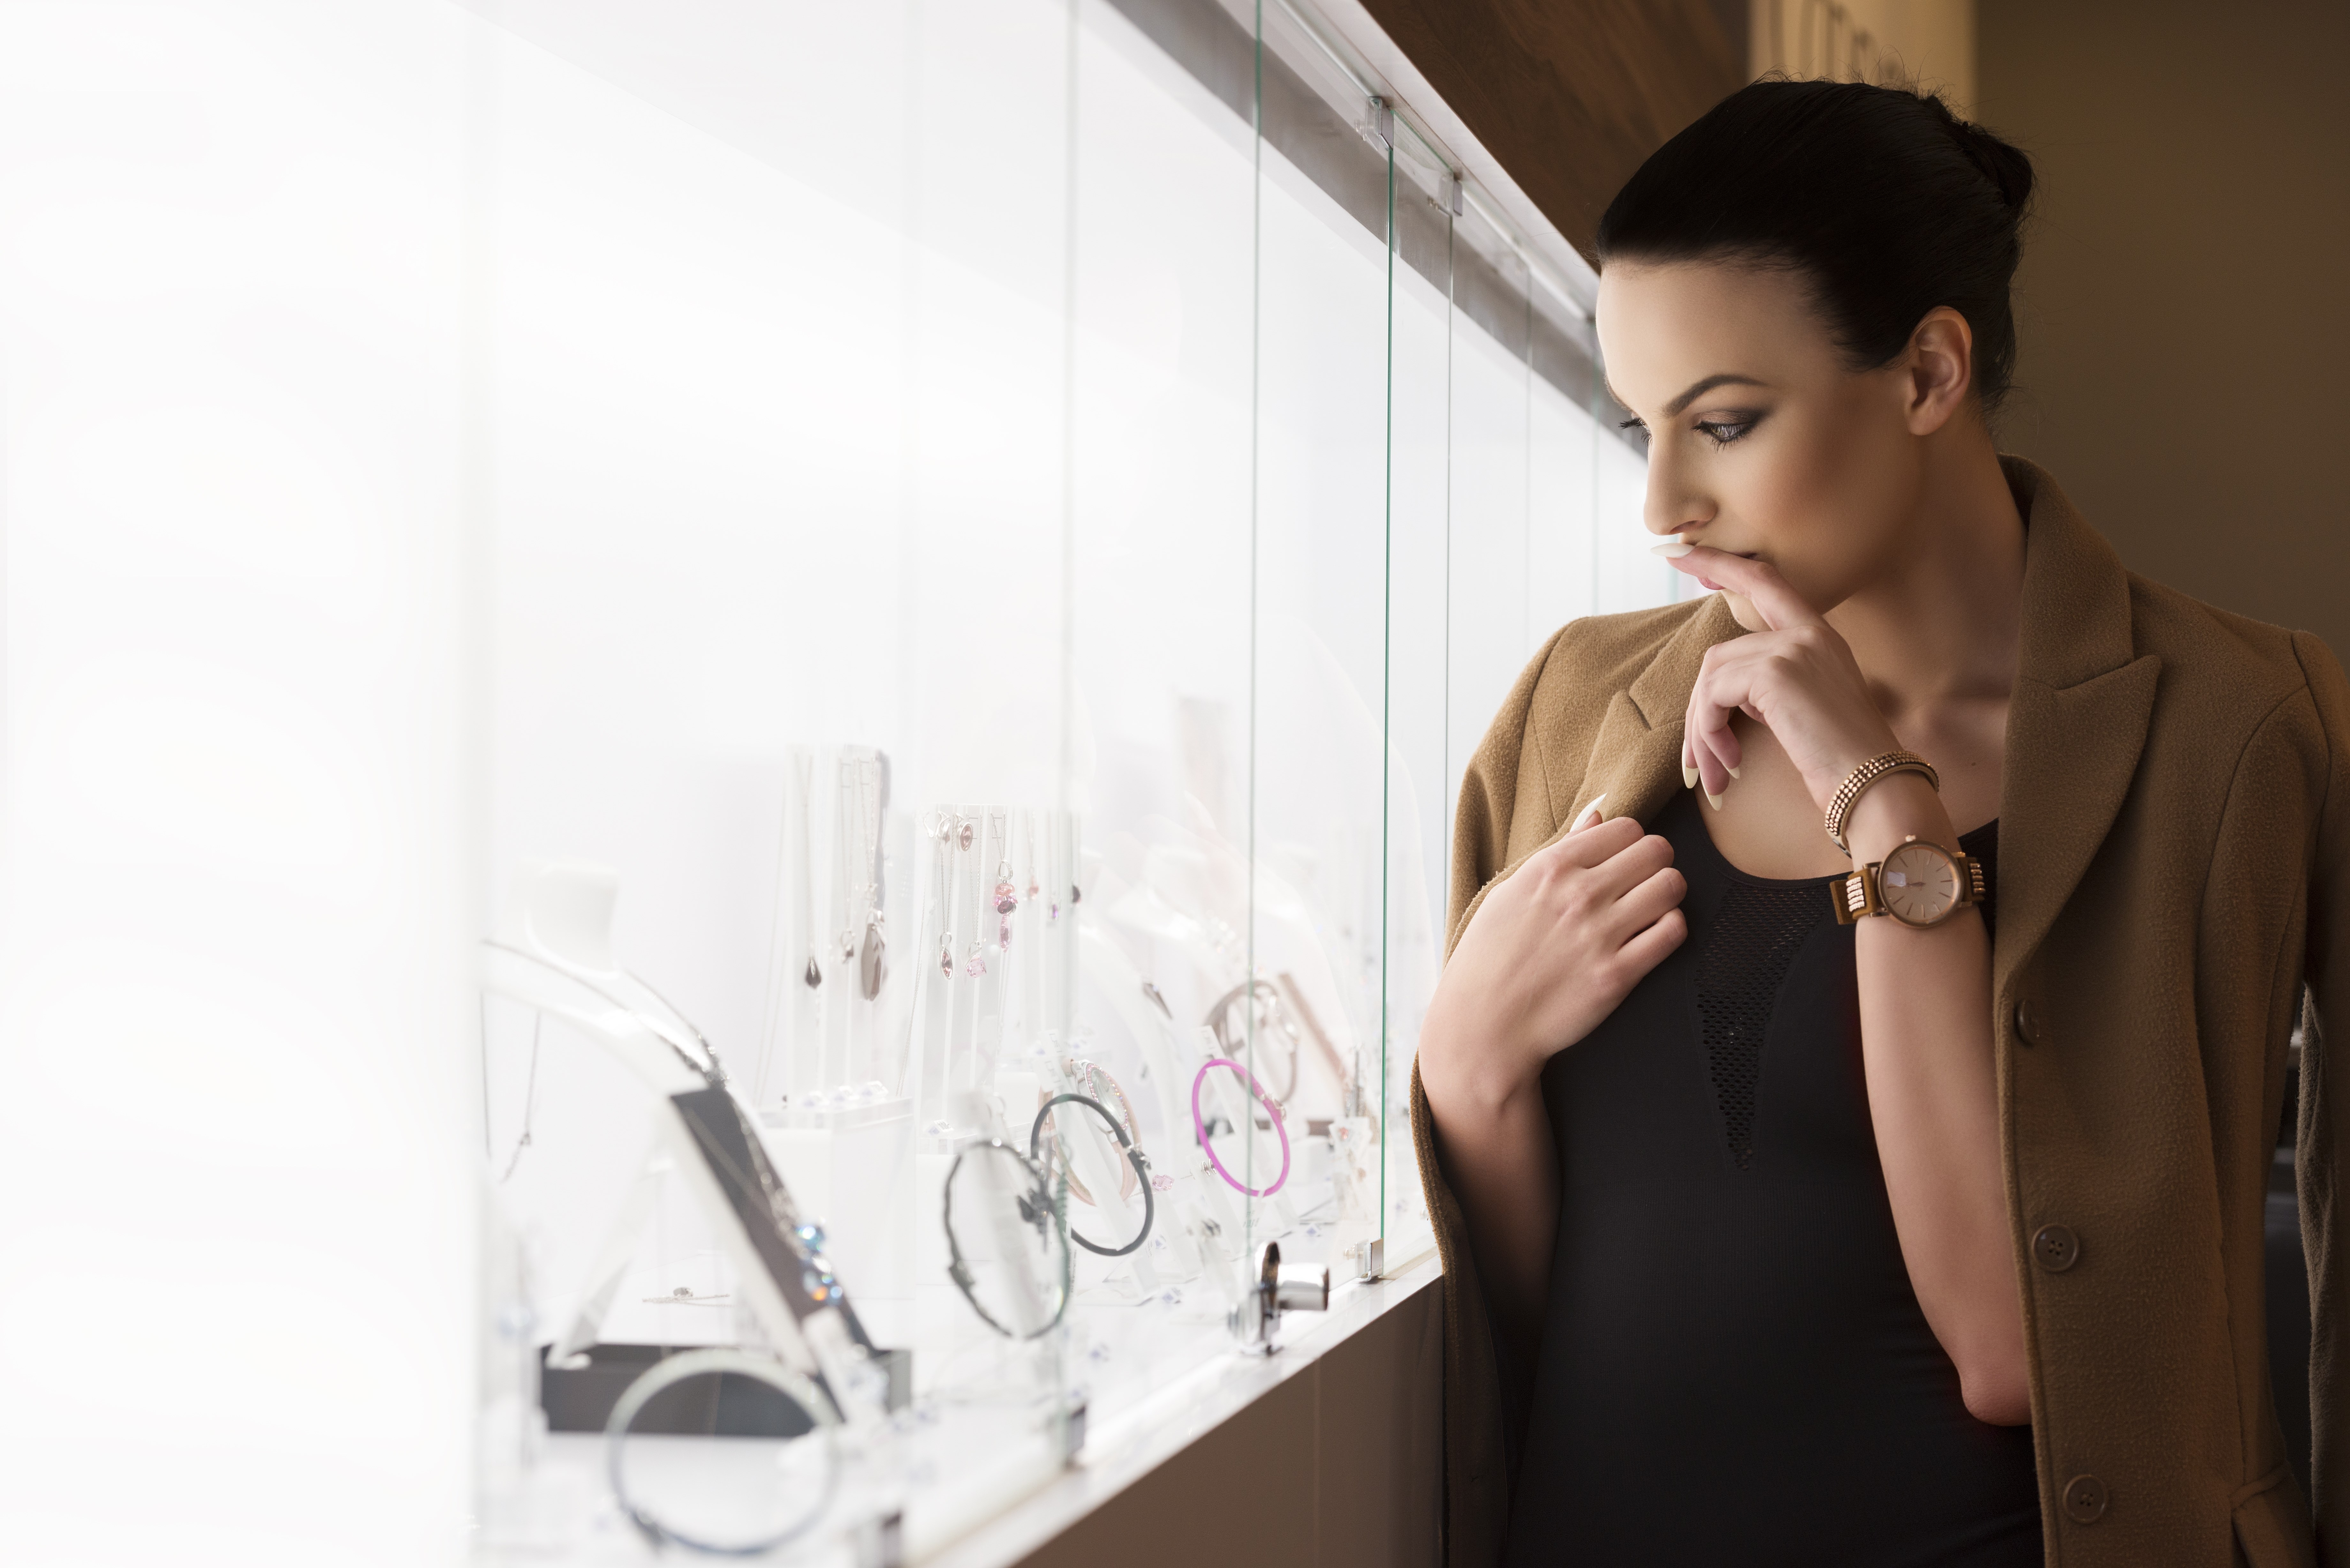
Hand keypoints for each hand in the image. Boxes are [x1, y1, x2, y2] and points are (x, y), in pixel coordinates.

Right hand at [1424, 813, 1685, 1108]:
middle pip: (1656, 850)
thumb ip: (1559, 851)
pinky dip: (1670, 929)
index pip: (1624, 827)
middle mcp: (1578, 895)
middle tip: (1644, 882)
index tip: (1623, 860)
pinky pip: (1672, 932)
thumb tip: (1598, 815)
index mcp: (1550, 869)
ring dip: (1667, 894)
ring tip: (1651, 908)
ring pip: (1671, 886)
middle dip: (1655, 862)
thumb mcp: (1511, 892)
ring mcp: (1600, 935)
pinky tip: (1652, 936)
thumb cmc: (1490, 957)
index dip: (1631, 842)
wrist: (1485, 1025)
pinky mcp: (1618, 975)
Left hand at [1667, 547, 1901, 810]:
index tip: (1678, 553)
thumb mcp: (1804, 707)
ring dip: (1703, 730)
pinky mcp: (1775, 672)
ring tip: (1716, 772)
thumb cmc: (1840, 759)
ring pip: (1712, 677)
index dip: (1720, 565)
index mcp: (1819, 635)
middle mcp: (1808, 632)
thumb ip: (1768, 684)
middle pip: (1720, 654)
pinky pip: (1714, 695)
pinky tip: (1730, 765)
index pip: (1764, 581)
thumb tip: (1721, 691)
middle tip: (1697, 761)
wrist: (1872, 785)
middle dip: (1700, 710)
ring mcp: (1793, 648)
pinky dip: (1710, 732)